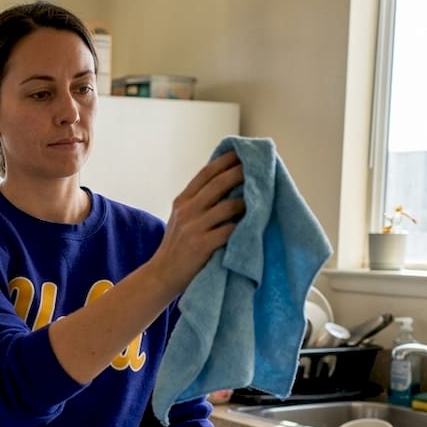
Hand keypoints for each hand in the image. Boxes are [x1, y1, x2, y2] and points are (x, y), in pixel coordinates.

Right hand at [146, 151, 245, 297]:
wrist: (162, 275)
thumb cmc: (177, 247)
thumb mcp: (180, 219)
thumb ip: (198, 203)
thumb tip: (226, 184)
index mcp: (182, 202)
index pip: (205, 174)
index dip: (224, 161)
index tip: (240, 151)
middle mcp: (187, 211)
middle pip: (218, 184)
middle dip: (240, 173)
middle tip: (259, 166)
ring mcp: (194, 228)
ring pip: (228, 206)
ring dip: (248, 201)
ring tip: (263, 197)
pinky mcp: (202, 245)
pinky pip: (230, 230)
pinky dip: (244, 226)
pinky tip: (255, 223)